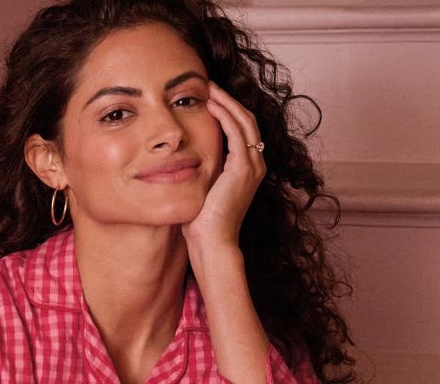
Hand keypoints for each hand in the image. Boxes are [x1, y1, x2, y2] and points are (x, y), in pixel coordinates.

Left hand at [182, 82, 266, 257]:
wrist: (213, 244)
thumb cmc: (203, 223)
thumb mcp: (204, 187)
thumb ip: (202, 168)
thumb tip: (183, 156)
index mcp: (248, 168)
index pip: (242, 128)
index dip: (227, 109)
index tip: (207, 95)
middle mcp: (256, 164)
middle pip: (247, 119)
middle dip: (227, 99)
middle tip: (208, 83)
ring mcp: (252, 166)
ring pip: (244, 120)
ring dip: (226, 101)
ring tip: (208, 87)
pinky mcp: (243, 168)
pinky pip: (236, 132)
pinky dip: (224, 115)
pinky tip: (210, 104)